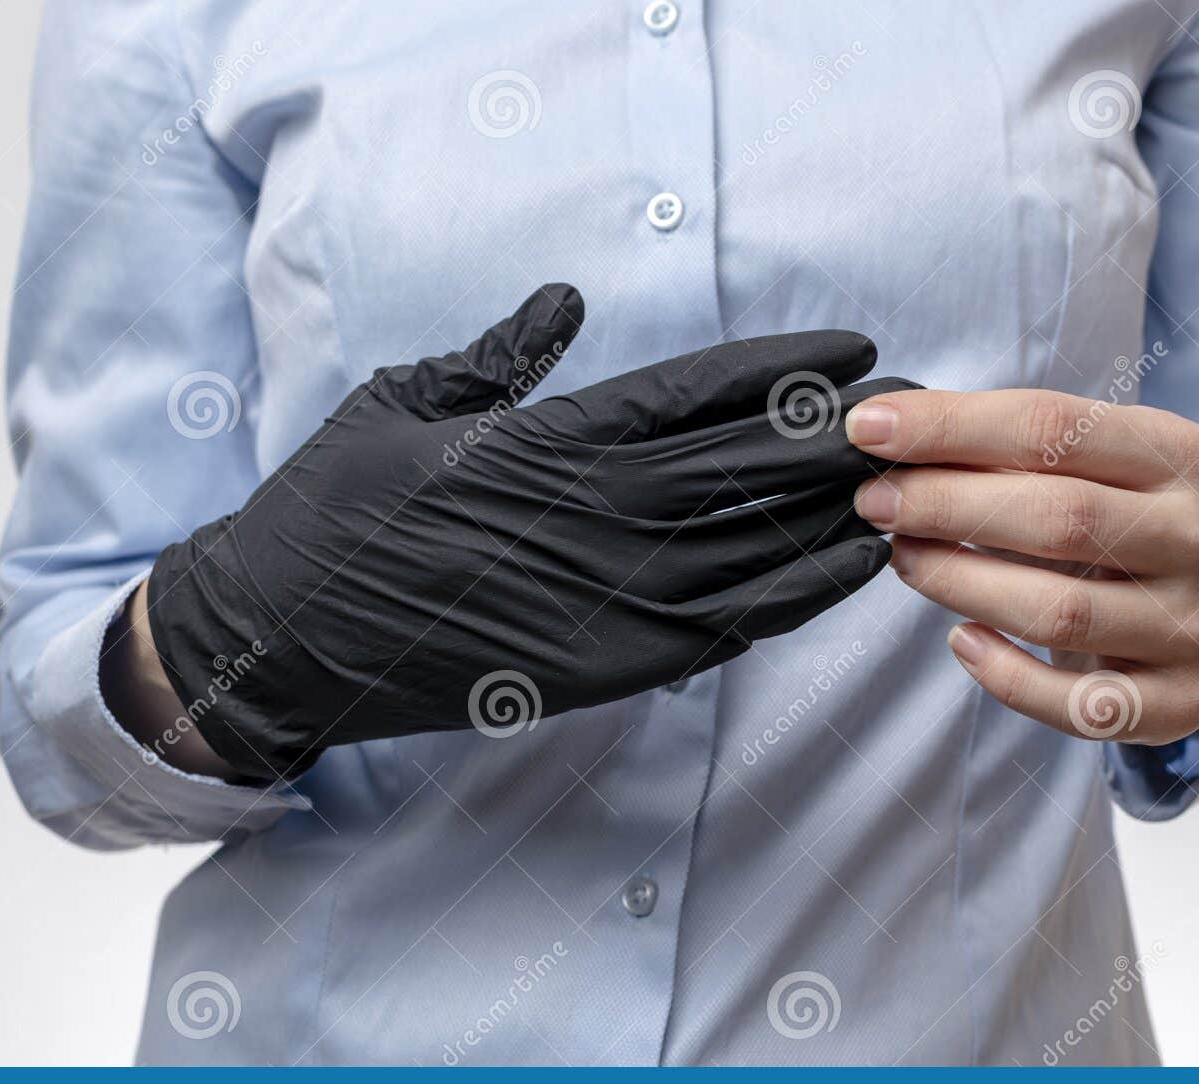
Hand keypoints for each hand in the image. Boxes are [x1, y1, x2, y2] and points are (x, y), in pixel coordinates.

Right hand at [139, 285, 919, 780]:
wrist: (281, 638)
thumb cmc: (334, 508)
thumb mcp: (403, 401)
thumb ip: (500, 354)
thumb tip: (565, 299)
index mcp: (549, 439)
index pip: (699, 392)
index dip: (787, 369)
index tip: (856, 350)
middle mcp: (595, 516)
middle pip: (750, 466)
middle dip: (841, 434)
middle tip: (917, 410)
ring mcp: (606, 599)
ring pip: (756, 551)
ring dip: (838, 517)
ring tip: (907, 487)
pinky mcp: (605, 668)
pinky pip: (726, 629)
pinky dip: (795, 598)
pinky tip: (845, 572)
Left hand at [847, 388, 1198, 744]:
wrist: (1186, 616)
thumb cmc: (1105, 527)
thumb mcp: (1074, 469)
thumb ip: (997, 448)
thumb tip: (882, 431)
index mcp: (1177, 454)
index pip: (1053, 426)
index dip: (951, 426)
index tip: (868, 429)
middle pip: (1060, 516)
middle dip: (946, 505)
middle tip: (876, 502)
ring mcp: (1195, 626)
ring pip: (1060, 612)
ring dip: (961, 584)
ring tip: (906, 559)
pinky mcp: (1178, 702)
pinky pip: (1078, 703)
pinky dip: (1006, 676)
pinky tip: (963, 641)